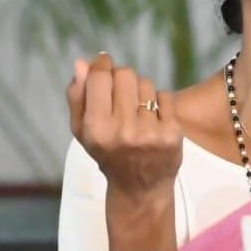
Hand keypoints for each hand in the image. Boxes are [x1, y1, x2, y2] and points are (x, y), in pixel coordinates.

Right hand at [66, 53, 182, 195]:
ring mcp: (150, 132)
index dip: (101, 64)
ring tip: (136, 107)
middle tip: (120, 89)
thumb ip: (78, 97)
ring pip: (146, 83)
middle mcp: (123, 129)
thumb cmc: (107, 154)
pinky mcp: (172, 133)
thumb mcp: (82, 131)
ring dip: (140, 89)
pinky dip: (158, 101)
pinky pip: (165, 96)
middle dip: (121, 76)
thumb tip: (81, 63)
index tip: (103, 62)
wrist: (139, 188)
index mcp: (96, 128)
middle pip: (125, 74)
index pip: (99, 78)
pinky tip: (152, 117)